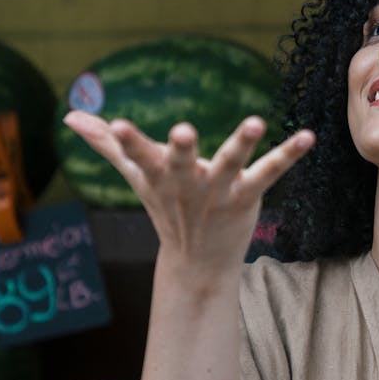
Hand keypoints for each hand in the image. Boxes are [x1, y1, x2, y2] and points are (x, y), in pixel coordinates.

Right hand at [62, 111, 314, 272]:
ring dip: (241, 143)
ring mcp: (217, 192)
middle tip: (182, 131)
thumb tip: (71, 117)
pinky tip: (307, 136)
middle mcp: (186, 183)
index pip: (137, 156)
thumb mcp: (136, 175)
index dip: (127, 141)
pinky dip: (289, 155)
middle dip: (179, 149)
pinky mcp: (247, 196)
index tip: (116, 125)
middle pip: (180, 163)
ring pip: (229, 165)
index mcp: (157, 174)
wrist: (197, 262)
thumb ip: (106, 144)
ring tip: (255, 122)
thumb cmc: (166, 206)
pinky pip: (269, 172)